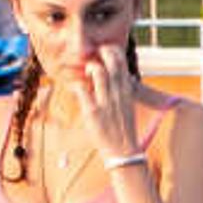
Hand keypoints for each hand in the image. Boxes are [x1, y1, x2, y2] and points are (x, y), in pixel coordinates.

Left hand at [69, 47, 140, 165]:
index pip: (121, 59)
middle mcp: (118, 92)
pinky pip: (80, 89)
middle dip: (99, 53)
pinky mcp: (93, 112)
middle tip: (92, 62)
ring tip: (86, 77)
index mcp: (127, 89)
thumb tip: (117, 76)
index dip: (110, 51)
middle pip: (111, 59)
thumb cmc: (123, 128)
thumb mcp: (128, 104)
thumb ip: (122, 88)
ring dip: (88, 68)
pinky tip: (76, 91)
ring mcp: (106, 101)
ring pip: (97, 71)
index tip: (103, 55)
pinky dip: (75, 86)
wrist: (124, 152)